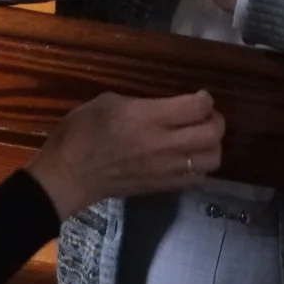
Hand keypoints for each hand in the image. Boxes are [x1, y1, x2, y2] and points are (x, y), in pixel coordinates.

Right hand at [26, 89, 226, 216]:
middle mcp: (163, 144)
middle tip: (204, 116)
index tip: (199, 96)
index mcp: (147, 118)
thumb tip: (161, 108)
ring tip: (198, 139)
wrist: (68, 176)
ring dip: (211, 146)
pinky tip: (187, 158)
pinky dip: (199, 166)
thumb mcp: (107, 102)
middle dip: (215, 120)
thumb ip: (141, 103)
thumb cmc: (80, 133)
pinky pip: (196, 178)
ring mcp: (165, 169)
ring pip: (211, 159)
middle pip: (212, 134)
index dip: (205, 98)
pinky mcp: (162, 187)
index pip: (197, 107)